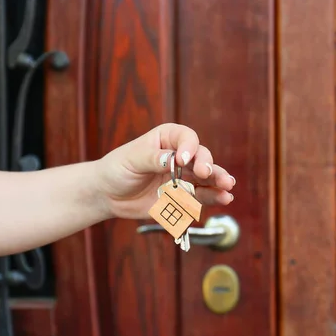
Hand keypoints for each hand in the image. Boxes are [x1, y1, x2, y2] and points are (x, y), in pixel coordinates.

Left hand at [94, 123, 235, 219]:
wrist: (108, 194)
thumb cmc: (117, 169)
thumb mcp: (131, 159)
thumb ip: (153, 158)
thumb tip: (173, 159)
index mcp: (167, 138)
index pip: (186, 137)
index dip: (189, 147)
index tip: (183, 160)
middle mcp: (180, 156)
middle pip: (201, 156)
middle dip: (207, 165)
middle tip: (206, 173)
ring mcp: (184, 176)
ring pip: (207, 177)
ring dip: (218, 180)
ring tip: (227, 185)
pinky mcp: (183, 196)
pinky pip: (202, 196)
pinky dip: (214, 197)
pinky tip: (225, 198)